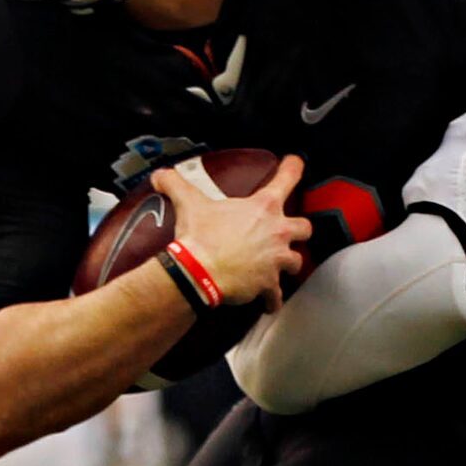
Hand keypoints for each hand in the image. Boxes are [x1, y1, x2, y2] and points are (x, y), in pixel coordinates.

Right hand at [153, 154, 311, 309]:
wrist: (198, 272)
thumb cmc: (199, 237)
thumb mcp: (189, 203)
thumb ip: (176, 184)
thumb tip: (161, 175)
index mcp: (263, 207)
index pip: (287, 179)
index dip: (293, 168)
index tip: (296, 163)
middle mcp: (277, 232)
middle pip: (304, 228)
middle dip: (298, 231)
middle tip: (288, 233)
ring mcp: (276, 260)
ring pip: (296, 262)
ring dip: (288, 264)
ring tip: (278, 267)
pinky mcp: (268, 284)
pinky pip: (277, 296)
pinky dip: (272, 299)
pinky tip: (268, 301)